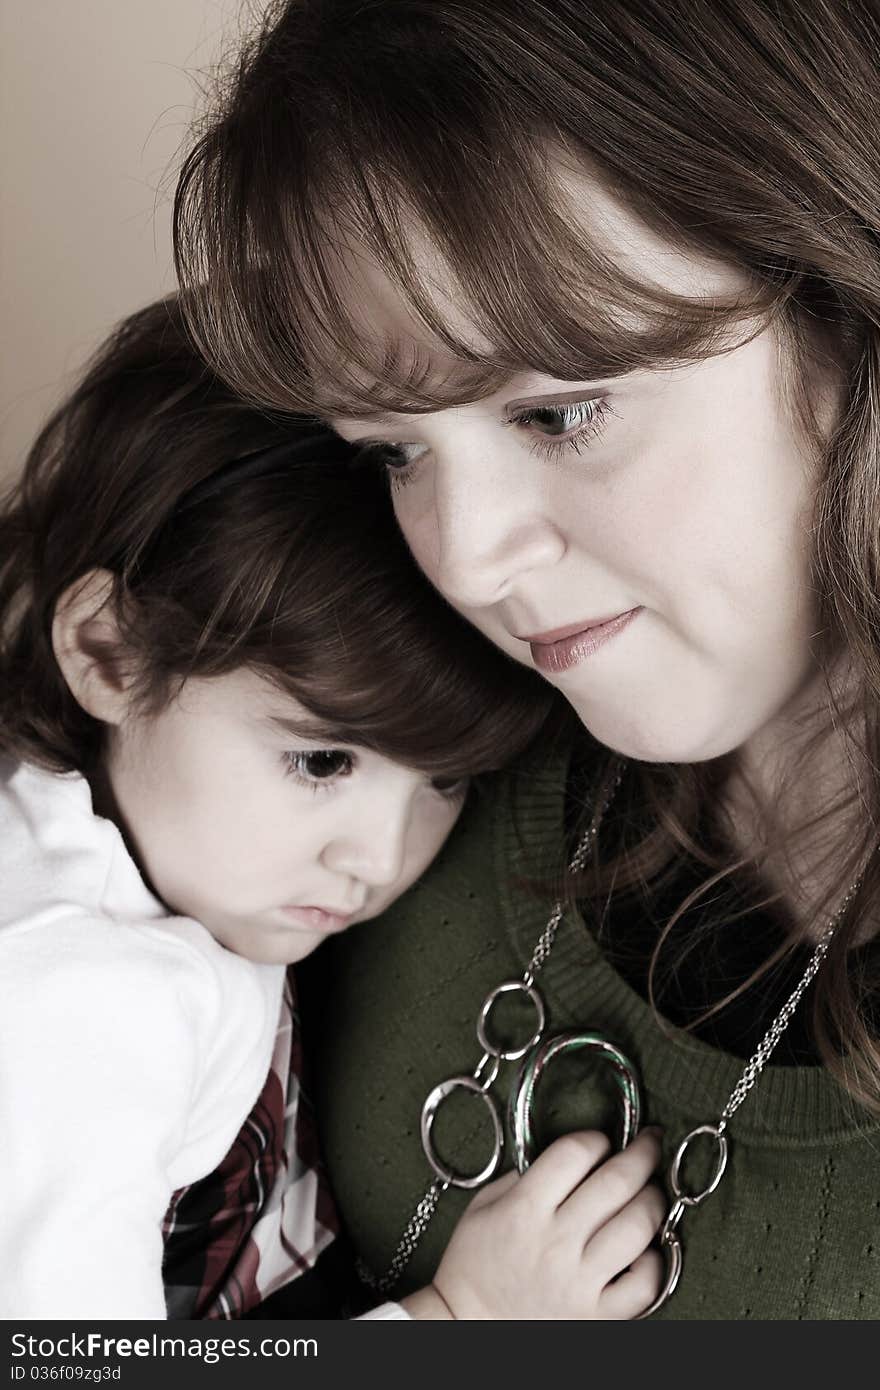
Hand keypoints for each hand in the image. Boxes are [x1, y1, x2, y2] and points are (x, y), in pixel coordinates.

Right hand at [410, 1127, 664, 1319]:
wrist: (469, 1326)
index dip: (595, 1138)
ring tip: (652, 1192)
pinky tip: (647, 1248)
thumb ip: (521, 1177)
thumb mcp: (482, 1207)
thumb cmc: (473, 1266)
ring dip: (654, 1200)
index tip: (602, 1140)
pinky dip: (655, 1261)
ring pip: (638, 1227)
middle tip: (650, 1144)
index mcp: (523, 1209)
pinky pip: (645, 1284)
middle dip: (643, 1153)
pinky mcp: (597, 1316)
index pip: (574, 1153)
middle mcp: (555, 1242)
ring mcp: (580, 1281)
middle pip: (616, 1182)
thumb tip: (566, 1157)